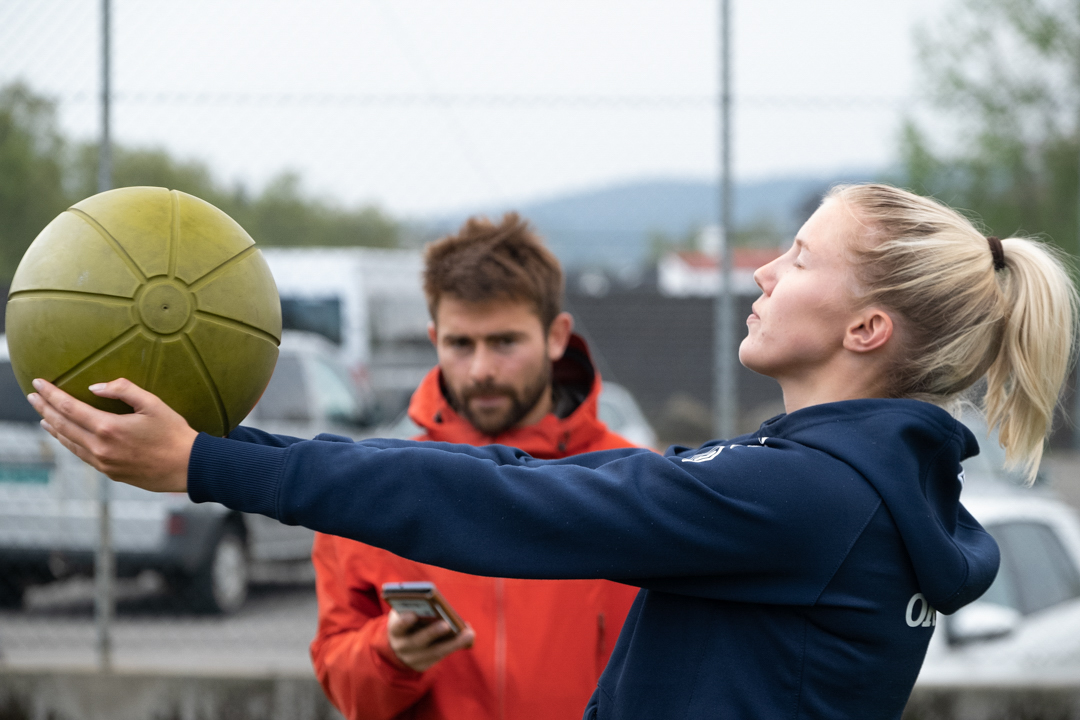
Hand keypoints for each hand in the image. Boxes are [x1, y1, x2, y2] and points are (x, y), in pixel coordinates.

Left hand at [27, 378, 195, 492]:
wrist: (188, 467)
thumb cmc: (175, 433)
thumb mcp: (153, 404)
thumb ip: (124, 390)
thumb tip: (95, 387)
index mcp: (109, 427)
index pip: (69, 407)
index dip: (51, 393)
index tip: (38, 383)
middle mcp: (100, 447)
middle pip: (62, 425)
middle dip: (44, 408)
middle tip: (32, 396)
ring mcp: (103, 463)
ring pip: (69, 443)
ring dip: (53, 428)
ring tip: (43, 417)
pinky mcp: (110, 473)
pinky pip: (81, 455)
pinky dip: (68, 443)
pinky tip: (66, 437)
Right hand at [387, 609, 474, 671]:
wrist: (398, 647)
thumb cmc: (408, 622)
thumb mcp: (406, 614)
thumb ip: (417, 608)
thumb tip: (439, 605)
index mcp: (395, 630)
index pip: (397, 626)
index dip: (404, 621)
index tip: (413, 614)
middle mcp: (402, 646)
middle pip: (418, 641)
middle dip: (432, 632)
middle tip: (446, 624)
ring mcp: (413, 658)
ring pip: (435, 652)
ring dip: (453, 643)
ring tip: (469, 633)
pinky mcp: (424, 665)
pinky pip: (442, 656)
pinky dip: (456, 645)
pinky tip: (469, 637)